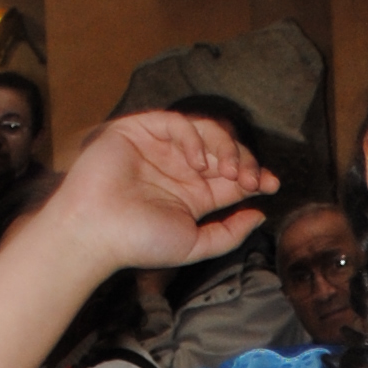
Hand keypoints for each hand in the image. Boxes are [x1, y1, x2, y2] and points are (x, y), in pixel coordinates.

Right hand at [44, 108, 275, 274]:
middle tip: (250, 178)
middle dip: (244, 162)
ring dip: (225, 147)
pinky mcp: (140, 130)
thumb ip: (229, 233)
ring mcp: (161, 148)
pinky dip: (193, 137)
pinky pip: (176, 122)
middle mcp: (180, 169)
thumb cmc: (139, 242)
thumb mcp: (195, 245)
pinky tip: (198, 161)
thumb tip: (260, 215)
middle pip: (225, 152)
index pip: (232, 178)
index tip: (271, 185)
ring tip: (227, 170)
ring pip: (206, 132)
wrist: (96, 231)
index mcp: (194, 195)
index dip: (255, 176)